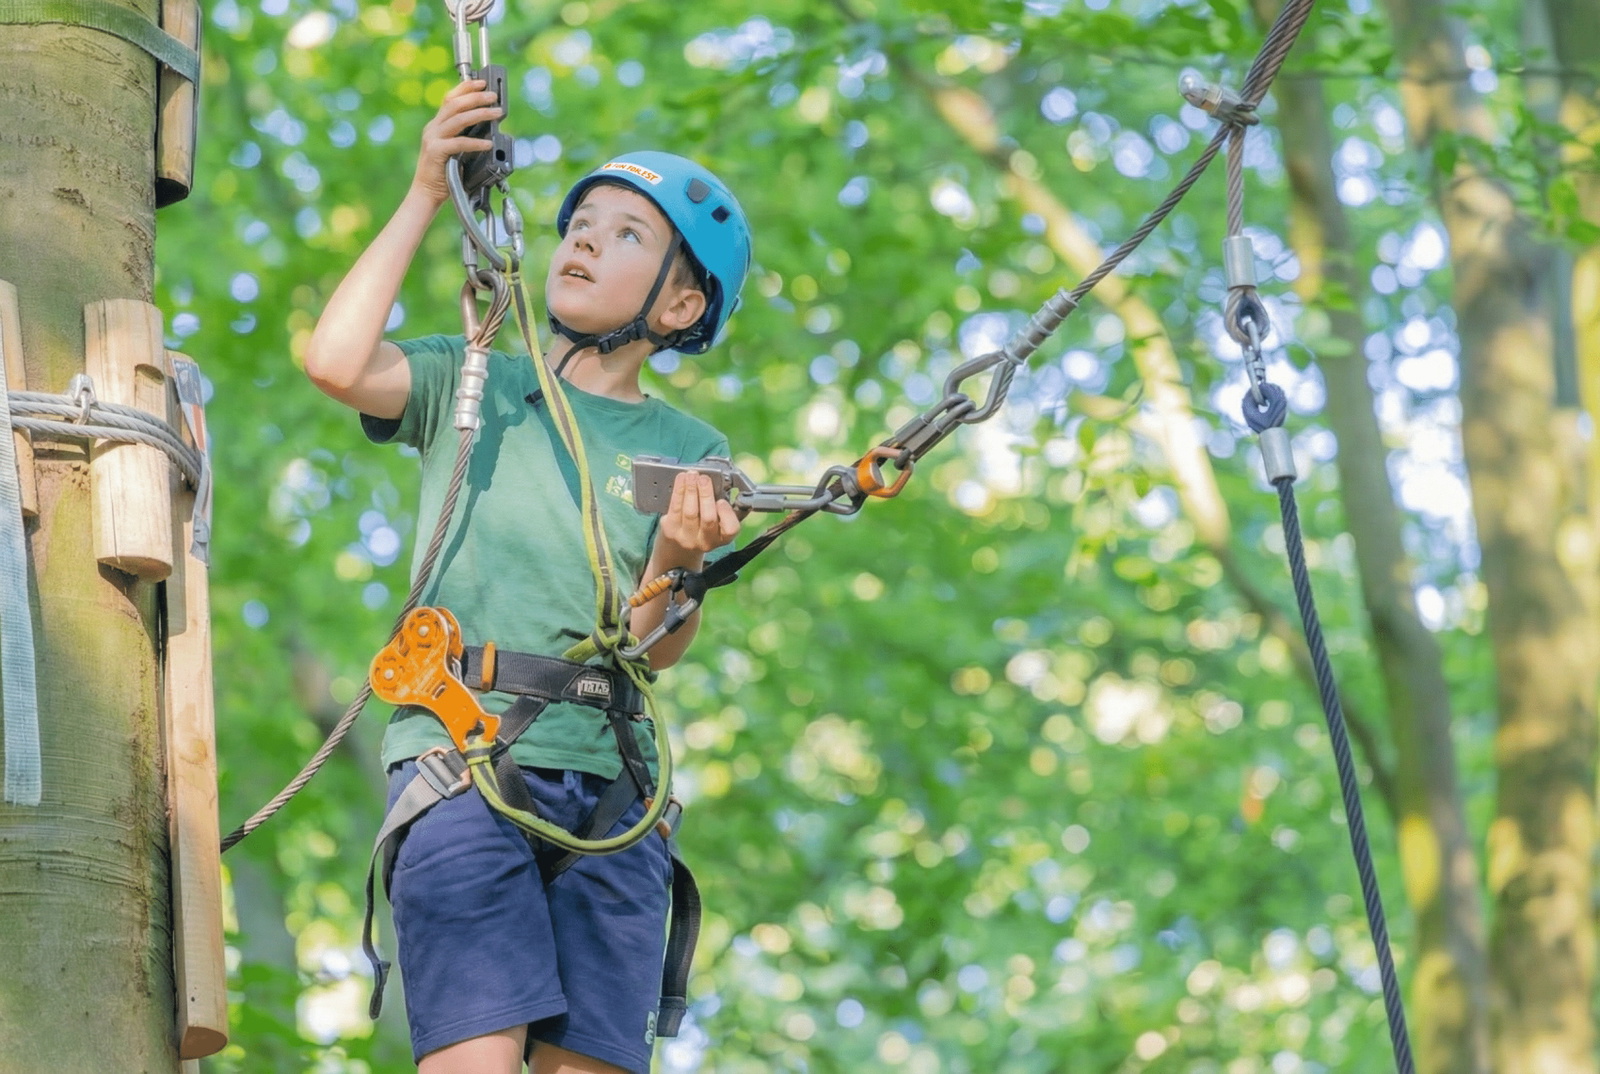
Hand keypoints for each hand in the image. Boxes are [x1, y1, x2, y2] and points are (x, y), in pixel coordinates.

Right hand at [411, 79, 501, 206]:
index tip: (482, 82)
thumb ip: (465, 137)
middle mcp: (433, 128)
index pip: (450, 99)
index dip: (465, 88)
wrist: (426, 193)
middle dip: (476, 97)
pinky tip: (487, 143)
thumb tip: (488, 127)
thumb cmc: (444, 174)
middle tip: (493, 95)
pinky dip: (475, 142)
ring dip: (480, 113)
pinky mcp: (435, 152)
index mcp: (437, 126)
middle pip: (454, 104)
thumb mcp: (456, 150)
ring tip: (496, 113)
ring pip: (458, 119)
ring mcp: (433, 139)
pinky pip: (459, 143)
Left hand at [656, 472, 740, 559]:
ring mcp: (686, 537)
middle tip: (704, 479)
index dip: (727, 514)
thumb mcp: (717, 524)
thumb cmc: (702, 529)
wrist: (678, 549)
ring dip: (691, 489)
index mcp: (722, 538)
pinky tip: (682, 479)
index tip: (722, 500)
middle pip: (708, 518)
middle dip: (706, 495)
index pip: (730, 529)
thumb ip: (723, 509)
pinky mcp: (671, 530)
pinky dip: (679, 490)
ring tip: (692, 475)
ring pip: (690, 511)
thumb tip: (720, 484)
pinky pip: (675, 507)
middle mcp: (705, 541)